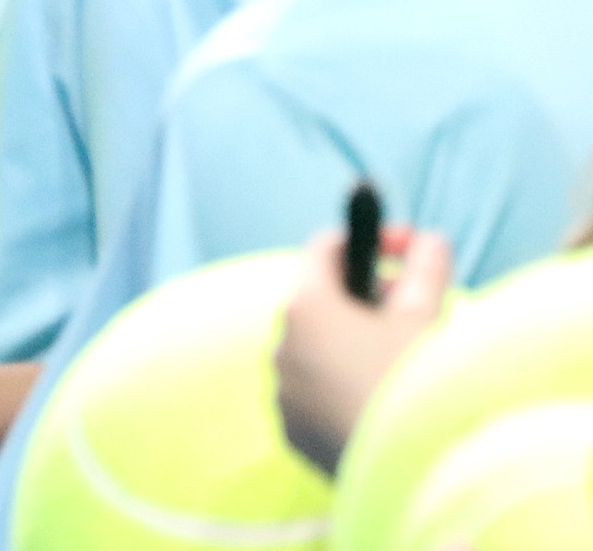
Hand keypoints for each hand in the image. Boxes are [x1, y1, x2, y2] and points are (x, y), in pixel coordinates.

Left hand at [277, 224, 449, 473]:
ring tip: (403, 359)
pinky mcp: (294, 432)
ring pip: (318, 350)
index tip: (407, 245)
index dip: (370, 238)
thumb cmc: (419, 384)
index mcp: (305, 307)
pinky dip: (343, 385)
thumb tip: (429, 239)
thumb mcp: (426, 317)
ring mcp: (284, 392)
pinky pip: (314, 393)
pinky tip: (382, 398)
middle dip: (369, 297)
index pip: (326, 250)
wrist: (416, 473)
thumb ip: (424, 267)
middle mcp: (282, 345)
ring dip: (355, 344)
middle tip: (415, 308)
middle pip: (322, 300)